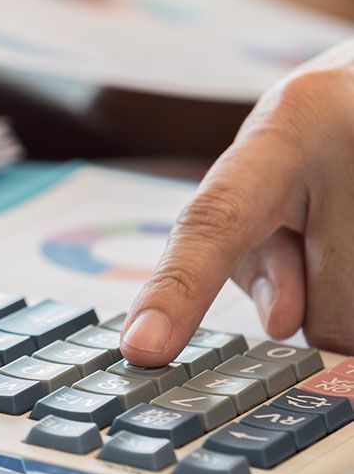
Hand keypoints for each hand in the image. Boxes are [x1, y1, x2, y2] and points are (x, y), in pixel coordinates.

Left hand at [120, 39, 353, 364]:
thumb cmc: (328, 131)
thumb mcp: (274, 166)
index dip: (178, 289)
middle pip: (329, 313)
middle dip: (325, 300)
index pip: (219, 218)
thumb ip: (253, 251)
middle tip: (332, 236)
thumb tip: (283, 323)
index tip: (141, 348)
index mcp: (289, 125)